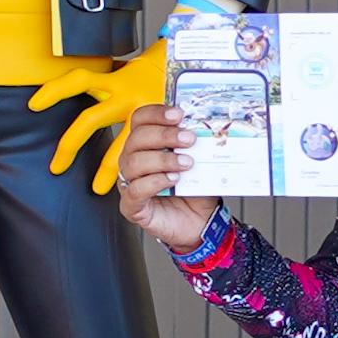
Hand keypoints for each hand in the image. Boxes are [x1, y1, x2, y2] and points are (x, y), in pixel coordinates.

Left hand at [29, 41, 169, 193]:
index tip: (33, 104)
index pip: (77, 81)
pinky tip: (136, 181)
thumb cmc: (155, 71)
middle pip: (89, 119)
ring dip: (107, 167)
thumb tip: (85, 89)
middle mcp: (124, 94)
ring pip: (121, 142)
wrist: (193, 60)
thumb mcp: (128, 72)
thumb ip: (110, 84)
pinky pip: (148, 148)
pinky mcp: (161, 120)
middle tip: (56, 167)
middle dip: (70, 145)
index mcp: (113, 80)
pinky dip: (141, 165)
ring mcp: (143, 109)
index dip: (54, 90)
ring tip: (98, 188)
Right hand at [109, 105, 221, 254]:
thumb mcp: (200, 161)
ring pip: (133, 162)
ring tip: (186, 163)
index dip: (155, 113)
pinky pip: (135, 190)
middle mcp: (134, 162)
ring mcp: (130, 184)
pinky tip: (173, 180)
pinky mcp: (132, 207)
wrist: (201, 223)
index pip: (139, 120)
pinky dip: (155, 182)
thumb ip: (198, 144)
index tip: (178, 114)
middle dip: (164, 135)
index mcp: (146, 145)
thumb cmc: (196, 192)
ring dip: (163, 159)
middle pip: (136, 138)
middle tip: (188, 139)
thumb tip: (207, 124)